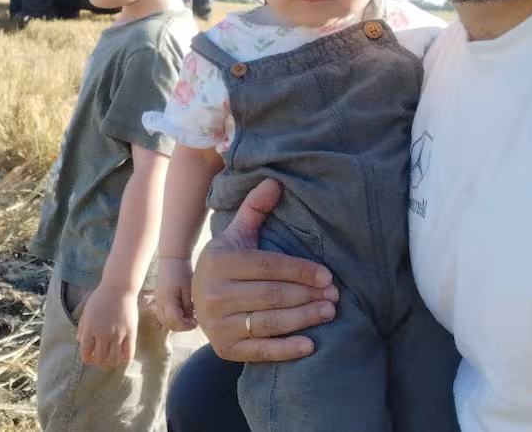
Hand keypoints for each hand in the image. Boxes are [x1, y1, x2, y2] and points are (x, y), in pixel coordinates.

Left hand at [76, 284, 138, 366]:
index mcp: (90, 329)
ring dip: (110, 362)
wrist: (119, 288)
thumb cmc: (101, 298)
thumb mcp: (87, 311)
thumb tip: (79, 341)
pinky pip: (128, 354)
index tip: (89, 359)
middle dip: (98, 361)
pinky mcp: (131, 333)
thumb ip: (82, 327)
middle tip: (100, 359)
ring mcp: (118, 335)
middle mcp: (103, 334)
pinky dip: (124, 359)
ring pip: (113, 359)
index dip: (87, 359)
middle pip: (100, 358)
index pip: (85, 353)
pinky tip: (122, 357)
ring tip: (110, 359)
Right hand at [155, 258, 196, 331]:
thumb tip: (190, 319)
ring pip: (163, 319)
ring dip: (175, 323)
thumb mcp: (189, 289)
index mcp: (167, 299)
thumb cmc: (182, 271)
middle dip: (181, 326)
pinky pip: (162, 313)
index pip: (175, 321)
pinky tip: (181, 312)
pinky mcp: (158, 296)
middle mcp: (159, 301)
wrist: (172, 257)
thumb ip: (188, 306)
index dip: (186, 326)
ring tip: (187, 318)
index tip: (196, 323)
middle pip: (168, 323)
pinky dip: (170, 317)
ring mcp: (157, 299)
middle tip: (193, 322)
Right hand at [191, 178, 338, 362]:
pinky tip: (310, 344)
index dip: (300, 270)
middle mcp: (213, 293)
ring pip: (269, 322)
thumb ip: (255, 209)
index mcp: (218, 261)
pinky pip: (260, 350)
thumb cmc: (226, 264)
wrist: (197, 300)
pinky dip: (286, 349)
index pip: (268, 266)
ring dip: (304, 318)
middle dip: (308, 295)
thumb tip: (275, 181)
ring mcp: (217, 323)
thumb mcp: (236, 235)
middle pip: (271, 295)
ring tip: (328, 312)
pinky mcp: (223, 348)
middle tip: (335, 296)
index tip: (327, 275)